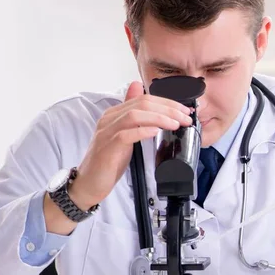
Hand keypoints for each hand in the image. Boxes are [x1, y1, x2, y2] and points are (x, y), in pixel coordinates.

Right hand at [69, 81, 192, 209]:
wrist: (89, 183)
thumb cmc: (109, 160)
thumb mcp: (126, 135)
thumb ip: (135, 117)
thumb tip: (139, 91)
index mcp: (115, 114)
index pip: (144, 99)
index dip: (167, 103)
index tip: (184, 110)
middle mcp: (109, 119)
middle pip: (142, 104)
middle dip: (168, 109)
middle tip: (185, 117)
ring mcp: (106, 132)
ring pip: (134, 116)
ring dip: (159, 118)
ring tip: (176, 124)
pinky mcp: (107, 147)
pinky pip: (125, 134)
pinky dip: (142, 131)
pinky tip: (156, 132)